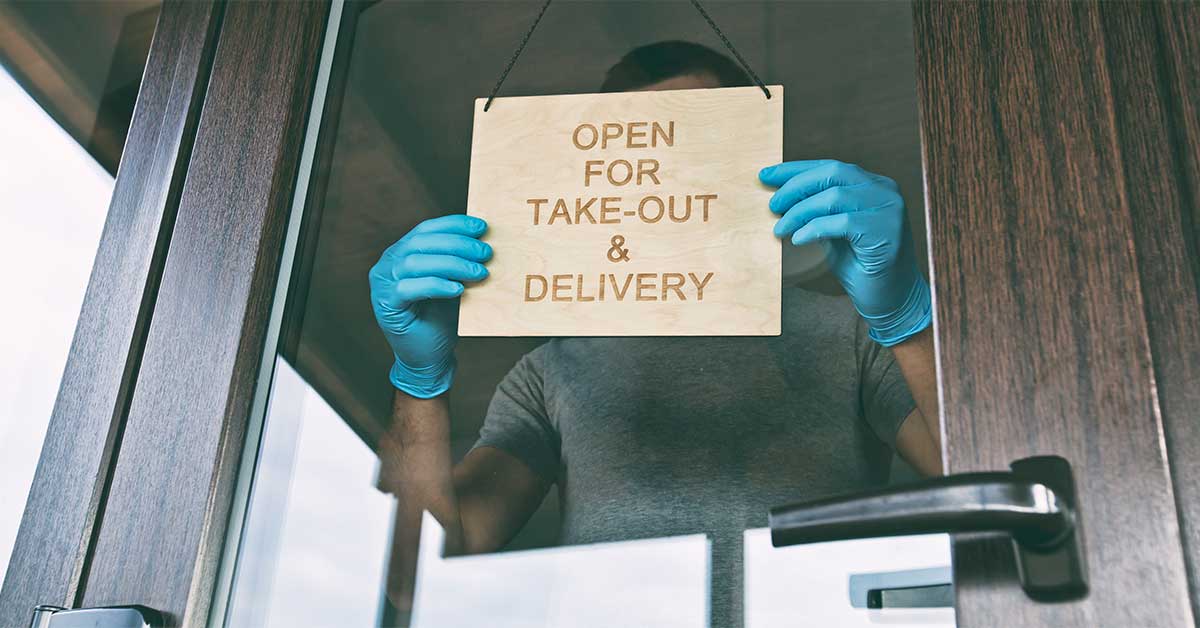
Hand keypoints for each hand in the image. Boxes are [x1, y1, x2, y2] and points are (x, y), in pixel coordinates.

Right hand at [369, 215, 491, 397]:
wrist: (428, 356)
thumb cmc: (440, 318)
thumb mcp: (451, 282)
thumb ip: (456, 261)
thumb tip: (483, 240)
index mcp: (401, 252)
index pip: (426, 230)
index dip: (454, 225)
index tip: (482, 227)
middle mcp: (387, 264)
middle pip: (422, 243)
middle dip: (458, 244)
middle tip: (486, 252)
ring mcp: (382, 284)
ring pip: (416, 262)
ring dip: (452, 264)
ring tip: (479, 272)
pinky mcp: (386, 304)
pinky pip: (410, 288)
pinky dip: (436, 285)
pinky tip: (458, 289)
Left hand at [760, 159, 930, 345]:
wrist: (892, 299)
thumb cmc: (861, 265)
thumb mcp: (834, 231)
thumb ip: (818, 211)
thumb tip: (781, 198)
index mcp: (873, 185)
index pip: (831, 167)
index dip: (795, 170)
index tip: (766, 176)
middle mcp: (885, 191)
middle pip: (833, 173)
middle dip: (796, 186)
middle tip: (773, 204)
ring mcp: (889, 210)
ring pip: (836, 196)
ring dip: (801, 211)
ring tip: (781, 228)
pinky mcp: (887, 232)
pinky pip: (843, 223)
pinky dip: (815, 229)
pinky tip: (798, 239)